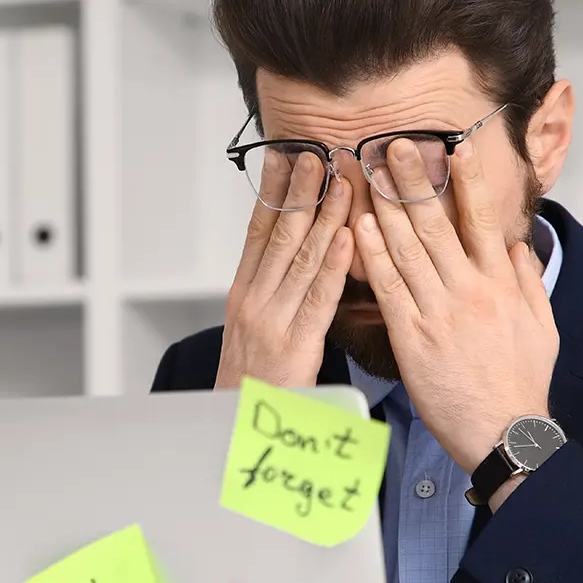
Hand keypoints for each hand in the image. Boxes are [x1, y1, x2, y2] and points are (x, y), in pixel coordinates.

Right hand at [216, 150, 353, 388]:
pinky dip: (333, 265)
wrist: (234, 428)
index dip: (271, 194)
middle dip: (299, 193)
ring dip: (323, 217)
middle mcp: (253, 301)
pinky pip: (318, 299)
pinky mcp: (294, 346)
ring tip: (341, 181)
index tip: (284, 158)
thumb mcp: (250, 330)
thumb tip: (289, 256)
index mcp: (242, 294)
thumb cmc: (250, 380)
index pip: (257, 233)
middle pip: (279, 238)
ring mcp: (271, 321)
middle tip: (317, 154)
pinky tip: (348, 237)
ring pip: (301, 259)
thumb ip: (269, 293)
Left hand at [353, 136, 558, 474]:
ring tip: (368, 174)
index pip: (483, 220)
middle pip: (437, 225)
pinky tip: (358, 229)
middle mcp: (469, 290)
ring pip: (408, 250)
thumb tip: (516, 246)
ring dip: (386, 208)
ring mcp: (438, 312)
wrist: (502, 429)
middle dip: (414, 182)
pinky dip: (372, 257)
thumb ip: (526, 281)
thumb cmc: (519, 380)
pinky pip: (388, 289)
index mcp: (500, 284)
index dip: (468, 181)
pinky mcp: (411, 337)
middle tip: (393, 146)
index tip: (456, 148)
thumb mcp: (540, 325)